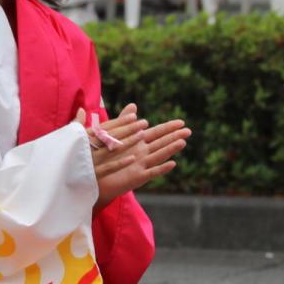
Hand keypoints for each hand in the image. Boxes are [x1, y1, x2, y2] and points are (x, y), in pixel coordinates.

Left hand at [76, 104, 191, 206]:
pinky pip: (151, 172)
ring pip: (159, 156)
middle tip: (189, 130)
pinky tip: (173, 164)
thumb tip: (134, 105)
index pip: (156, 133)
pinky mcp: (136, 177)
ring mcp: (141, 166)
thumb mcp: (114, 135)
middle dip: (175, 136)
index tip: (182, 122)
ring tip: (182, 142)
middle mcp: (142, 154)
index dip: (169, 127)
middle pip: (162, 143)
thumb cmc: (104, 157)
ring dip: (171, 149)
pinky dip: (162, 168)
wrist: (94, 177)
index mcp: (137, 143)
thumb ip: (125, 121)